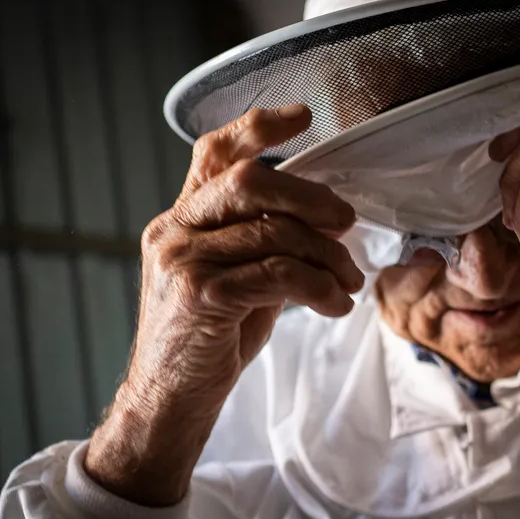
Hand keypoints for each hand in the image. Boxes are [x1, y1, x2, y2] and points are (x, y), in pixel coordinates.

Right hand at [85, 105, 363, 505]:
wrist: (170, 401)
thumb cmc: (210, 340)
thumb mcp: (238, 279)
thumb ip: (269, 244)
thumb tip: (330, 223)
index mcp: (182, 219)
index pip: (213, 152)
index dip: (257, 127)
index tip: (304, 117)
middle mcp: (175, 230)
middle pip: (250, 182)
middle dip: (310, 197)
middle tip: (347, 223)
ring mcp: (183, 261)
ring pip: (272, 232)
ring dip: (326, 256)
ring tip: (349, 281)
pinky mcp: (200, 295)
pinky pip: (278, 274)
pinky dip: (320, 287)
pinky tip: (336, 305)